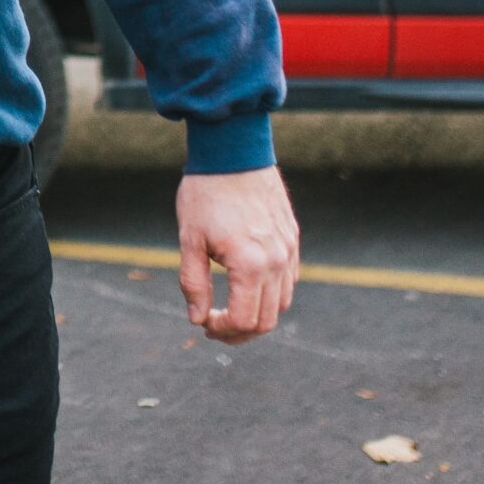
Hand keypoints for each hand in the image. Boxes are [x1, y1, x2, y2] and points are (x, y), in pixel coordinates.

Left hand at [176, 166, 299, 343]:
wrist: (234, 152)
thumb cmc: (206, 192)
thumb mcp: (190, 239)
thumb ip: (193, 282)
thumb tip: (197, 318)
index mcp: (250, 264)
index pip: (244, 321)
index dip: (222, 330)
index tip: (203, 322)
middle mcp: (277, 262)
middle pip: (267, 321)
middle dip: (240, 331)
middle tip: (214, 325)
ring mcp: (289, 252)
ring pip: (282, 304)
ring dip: (257, 315)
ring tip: (230, 310)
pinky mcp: (293, 241)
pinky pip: (289, 281)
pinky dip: (271, 295)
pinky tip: (246, 287)